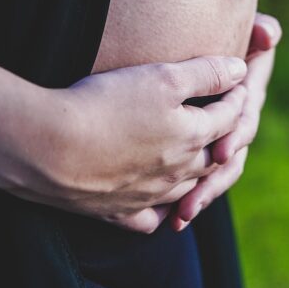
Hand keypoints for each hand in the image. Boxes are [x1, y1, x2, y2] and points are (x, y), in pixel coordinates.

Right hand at [29, 56, 247, 232]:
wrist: (48, 148)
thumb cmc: (106, 105)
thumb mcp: (162, 77)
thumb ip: (205, 73)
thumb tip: (240, 68)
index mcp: (192, 137)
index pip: (229, 117)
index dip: (236, 97)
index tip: (236, 81)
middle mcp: (177, 173)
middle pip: (213, 158)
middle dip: (225, 139)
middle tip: (226, 124)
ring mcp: (147, 196)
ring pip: (186, 190)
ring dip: (198, 177)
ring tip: (198, 161)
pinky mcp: (116, 212)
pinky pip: (148, 219)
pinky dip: (159, 212)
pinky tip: (156, 204)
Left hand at [170, 13, 281, 230]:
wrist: (165, 44)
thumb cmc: (204, 29)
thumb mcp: (228, 31)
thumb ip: (253, 31)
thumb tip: (269, 32)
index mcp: (242, 93)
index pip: (244, 117)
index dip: (235, 134)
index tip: (222, 149)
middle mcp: (231, 119)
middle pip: (229, 156)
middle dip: (213, 179)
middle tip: (193, 199)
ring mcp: (212, 139)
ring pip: (213, 173)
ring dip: (201, 195)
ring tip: (181, 215)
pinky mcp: (190, 152)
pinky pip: (189, 182)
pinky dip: (180, 200)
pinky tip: (166, 220)